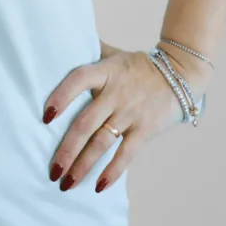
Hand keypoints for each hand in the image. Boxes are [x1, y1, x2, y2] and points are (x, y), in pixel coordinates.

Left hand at [42, 42, 210, 192]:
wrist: (180, 74)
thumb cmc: (138, 66)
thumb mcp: (113, 54)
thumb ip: (89, 50)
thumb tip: (62, 40)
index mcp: (104, 72)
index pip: (78, 80)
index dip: (61, 96)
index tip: (45, 117)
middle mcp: (115, 93)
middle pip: (85, 123)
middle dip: (66, 149)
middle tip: (51, 170)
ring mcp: (130, 113)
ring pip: (102, 142)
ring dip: (82, 165)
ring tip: (66, 184)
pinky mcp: (145, 129)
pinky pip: (126, 153)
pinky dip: (112, 171)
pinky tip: (98, 186)